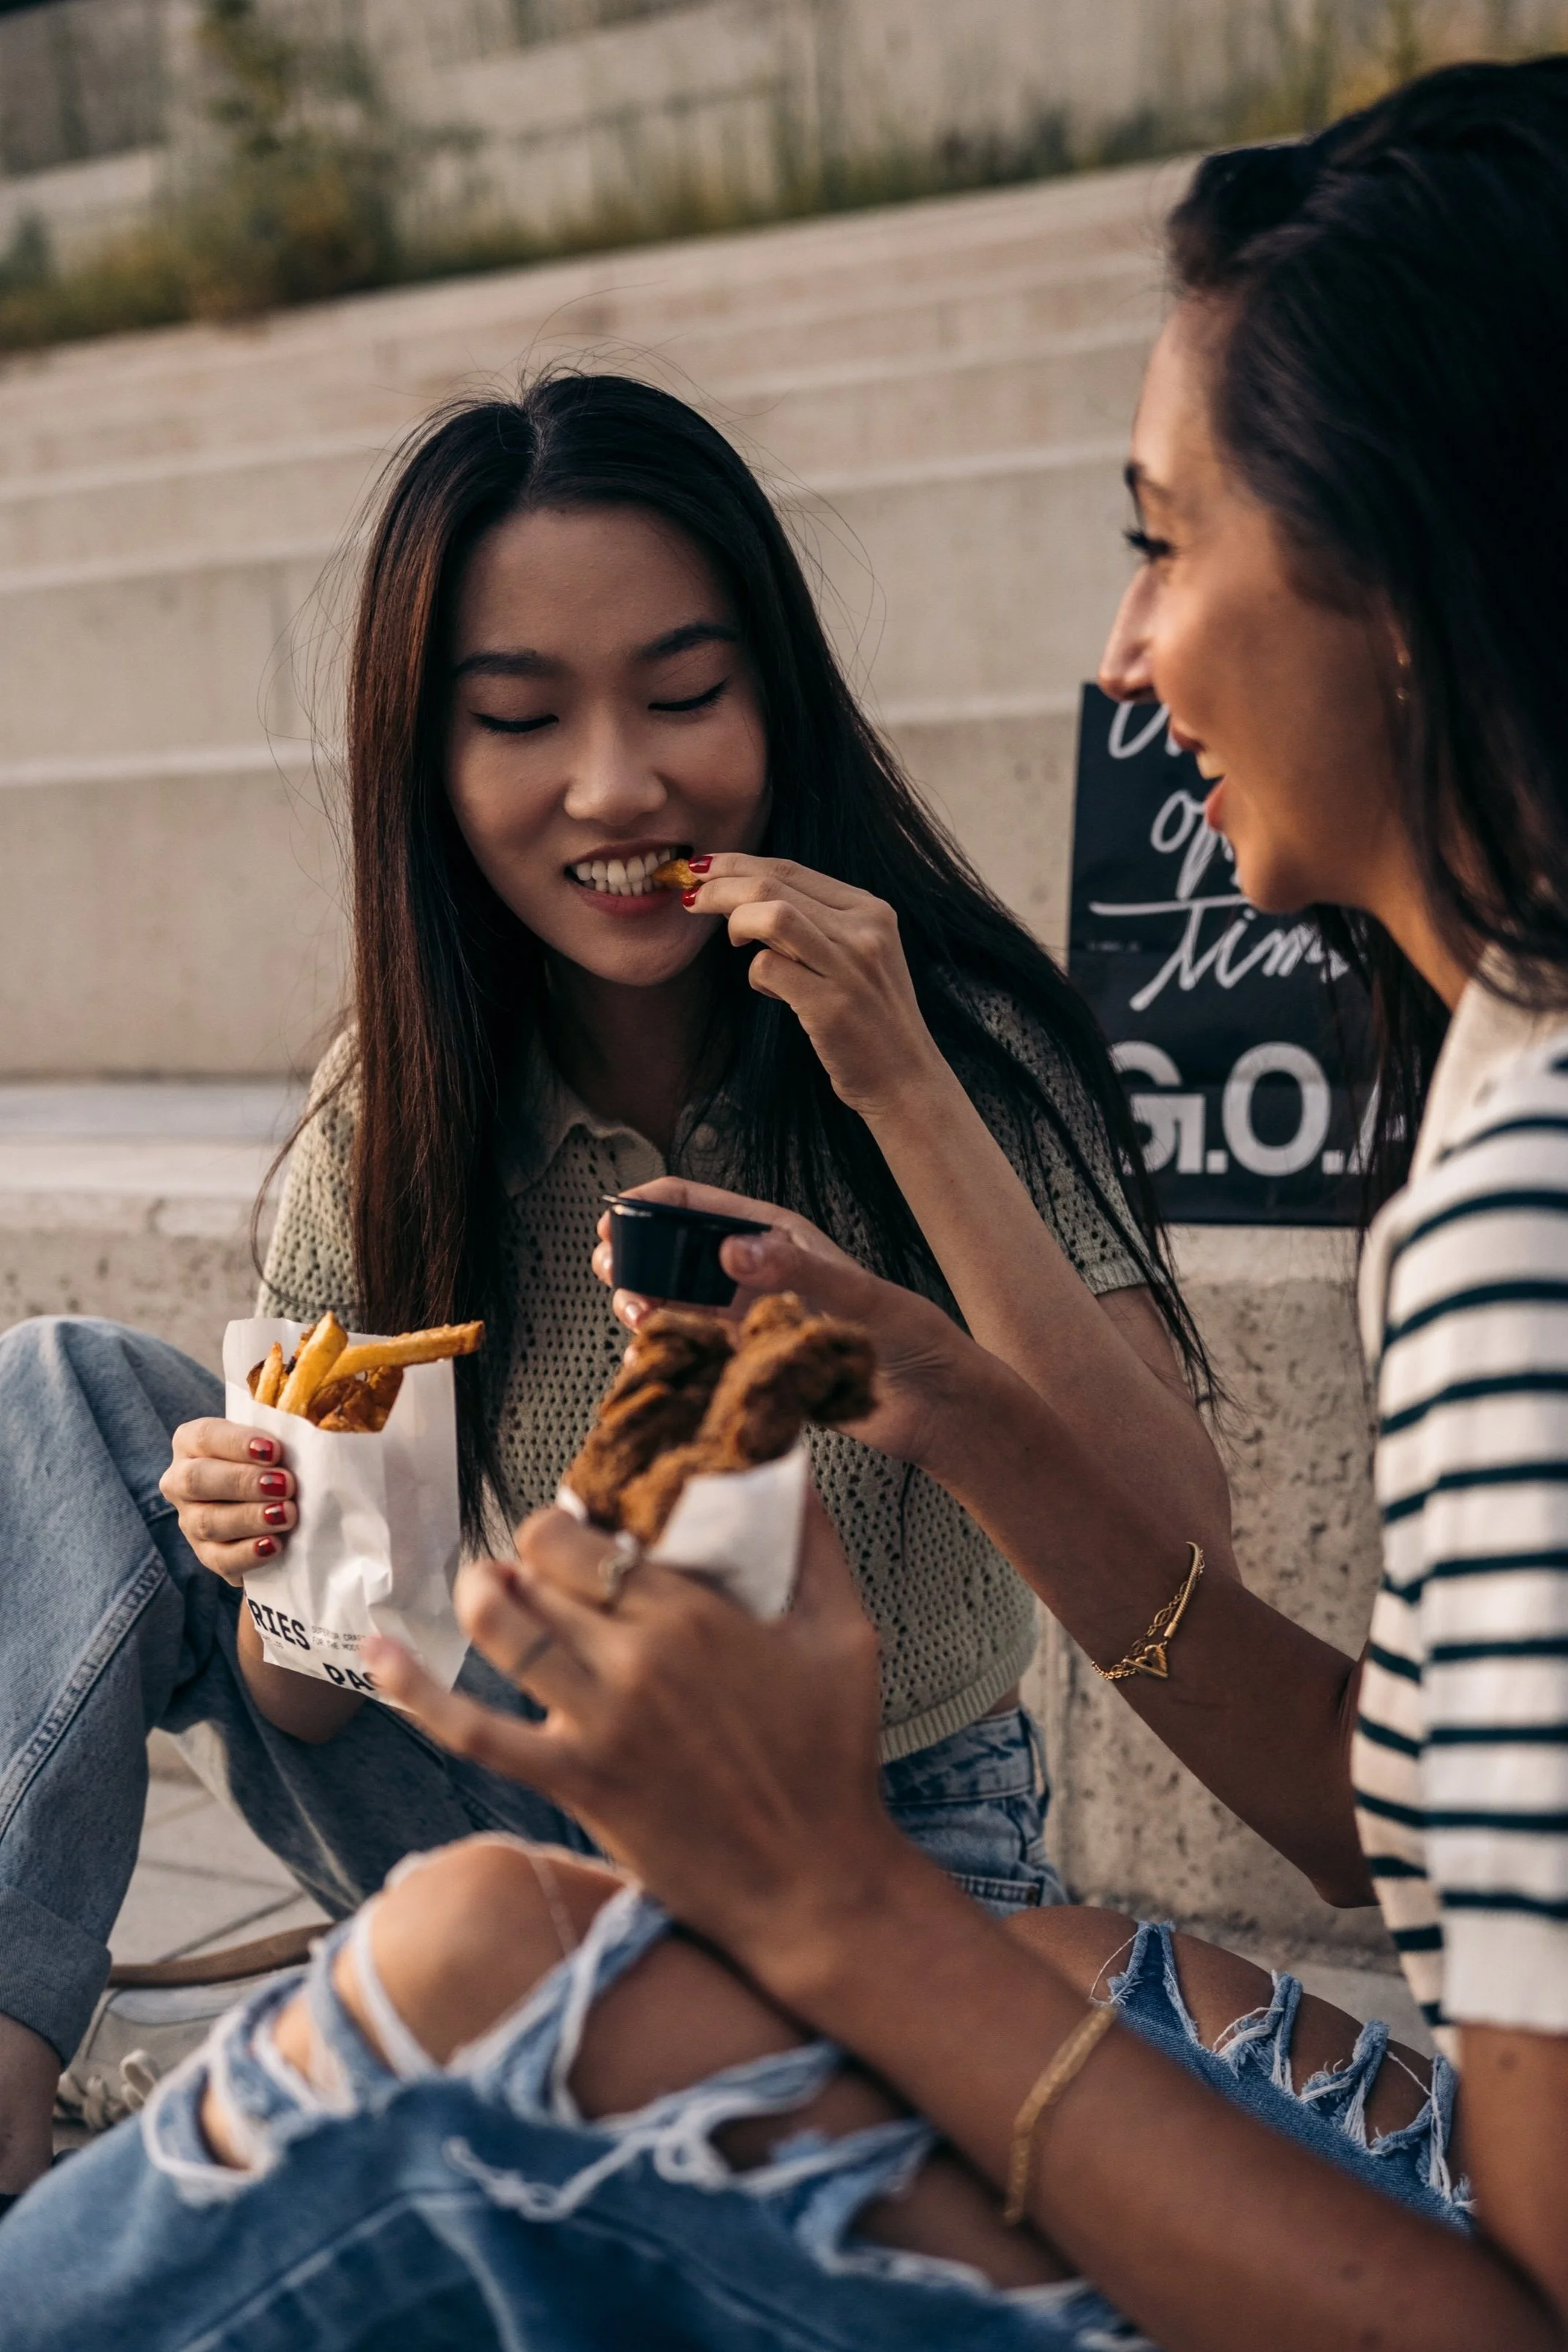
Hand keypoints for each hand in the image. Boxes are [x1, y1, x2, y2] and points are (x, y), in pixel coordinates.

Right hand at [159, 1420, 296, 1586]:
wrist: (272, 1502)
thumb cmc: (274, 1458)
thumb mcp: (273, 1440)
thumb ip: (285, 1432)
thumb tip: (320, 1426)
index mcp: (192, 1442)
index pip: (205, 1436)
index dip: (237, 1443)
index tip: (274, 1450)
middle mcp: (181, 1480)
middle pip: (198, 1480)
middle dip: (243, 1482)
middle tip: (286, 1484)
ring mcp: (190, 1520)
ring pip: (208, 1522)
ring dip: (250, 1518)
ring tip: (288, 1514)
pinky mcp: (206, 1554)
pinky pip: (220, 1559)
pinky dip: (248, 1554)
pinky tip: (274, 1545)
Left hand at [364, 1500, 910, 1972]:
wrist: (812, 1881)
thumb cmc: (832, 1753)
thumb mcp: (845, 1633)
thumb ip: (814, 1543)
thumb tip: (787, 1466)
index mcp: (694, 1615)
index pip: (589, 1536)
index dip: (568, 1522)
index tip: (582, 1526)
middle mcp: (635, 1660)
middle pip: (542, 1575)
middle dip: (530, 1556)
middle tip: (542, 1562)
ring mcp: (596, 1723)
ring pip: (504, 1630)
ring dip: (482, 1594)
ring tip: (490, 1583)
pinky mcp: (573, 1781)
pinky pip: (473, 1731)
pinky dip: (415, 1691)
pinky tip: (378, 1651)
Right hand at [594, 1176, 966, 1465]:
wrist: (934, 1407)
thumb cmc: (913, 1340)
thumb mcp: (858, 1296)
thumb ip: (795, 1269)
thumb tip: (731, 1248)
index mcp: (778, 1237)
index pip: (698, 1205)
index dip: (650, 1207)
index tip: (615, 1221)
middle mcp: (757, 1272)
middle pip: (675, 1252)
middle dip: (637, 1256)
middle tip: (615, 1273)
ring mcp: (750, 1316)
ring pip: (677, 1301)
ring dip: (647, 1304)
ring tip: (638, 1317)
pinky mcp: (751, 1360)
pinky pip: (695, 1348)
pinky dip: (670, 1348)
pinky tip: (658, 1354)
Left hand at [680, 854, 946, 1119]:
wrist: (904, 1078)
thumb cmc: (868, 1018)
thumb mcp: (856, 956)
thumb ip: (815, 925)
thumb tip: (746, 900)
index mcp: (870, 910)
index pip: (791, 870)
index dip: (739, 864)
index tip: (704, 870)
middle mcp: (864, 930)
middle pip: (774, 884)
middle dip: (720, 886)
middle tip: (692, 898)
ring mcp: (849, 966)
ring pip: (771, 914)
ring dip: (734, 920)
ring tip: (731, 939)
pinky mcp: (831, 1005)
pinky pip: (768, 967)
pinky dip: (756, 976)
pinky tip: (769, 990)